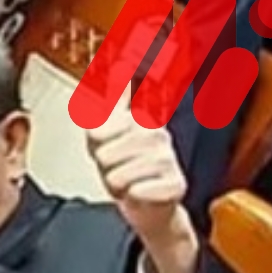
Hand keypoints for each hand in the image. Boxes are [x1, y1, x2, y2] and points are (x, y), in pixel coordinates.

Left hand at [86, 88, 197, 272]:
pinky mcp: (175, 185)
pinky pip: (136, 192)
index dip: (96, 145)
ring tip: (129, 181)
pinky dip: (133, 198)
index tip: (108, 146)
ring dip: (118, 186)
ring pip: (117, 176)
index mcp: (140, 119)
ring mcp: (168, 159)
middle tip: (120, 168)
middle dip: (106, 168)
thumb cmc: (126, 167)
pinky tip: (142, 194)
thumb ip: (108, 100)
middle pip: (104, 155)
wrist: (149, 205)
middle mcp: (157, 135)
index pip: (97, 130)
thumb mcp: (107, 132)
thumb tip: (119, 67)